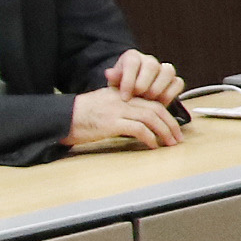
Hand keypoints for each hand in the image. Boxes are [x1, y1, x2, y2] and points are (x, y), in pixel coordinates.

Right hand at [68, 88, 184, 150]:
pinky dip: (149, 137)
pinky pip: (137, 129)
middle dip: (171, 124)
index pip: (151, 102)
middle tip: (178, 138)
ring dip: (164, 131)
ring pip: (150, 117)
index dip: (166, 114)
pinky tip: (153, 146)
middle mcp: (122, 100)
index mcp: (122, 94)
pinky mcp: (110, 123)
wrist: (62, 118)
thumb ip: (122, 109)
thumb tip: (140, 123)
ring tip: (170, 143)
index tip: (173, 127)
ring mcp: (117, 111)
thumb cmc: (81, 116)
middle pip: (155, 109)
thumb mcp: (104, 105)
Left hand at [107, 48, 185, 103]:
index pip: (133, 62)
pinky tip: (160, 103)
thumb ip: (113, 79)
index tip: (125, 97)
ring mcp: (164, 70)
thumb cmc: (121, 89)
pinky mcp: (174, 80)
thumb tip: (109, 73)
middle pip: (152, 65)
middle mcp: (149, 61)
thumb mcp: (114, 85)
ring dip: (159, 87)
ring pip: (168, 71)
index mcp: (132, 57)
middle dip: (144, 83)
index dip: (129, 80)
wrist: (132, 97)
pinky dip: (170, 93)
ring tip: (150, 100)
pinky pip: (178, 83)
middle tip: (138, 96)